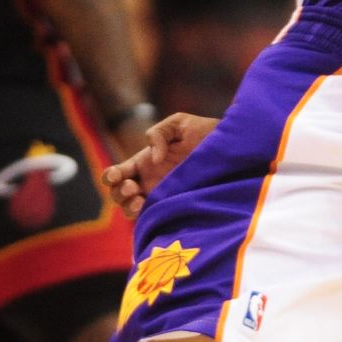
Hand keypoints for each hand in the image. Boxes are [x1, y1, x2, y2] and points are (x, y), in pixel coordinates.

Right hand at [100, 113, 217, 217]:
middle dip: (118, 192)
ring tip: (139, 199)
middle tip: (132, 187)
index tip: (117, 175)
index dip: (111, 176)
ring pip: (129, 209)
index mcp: (146, 161)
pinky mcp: (173, 207)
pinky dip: (142, 216)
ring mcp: (160, 196)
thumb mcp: (180, 124)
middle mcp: (149, 180)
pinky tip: (147, 208)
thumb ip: (159, 133)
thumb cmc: (206, 134)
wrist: (231, 150)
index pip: (119, 173)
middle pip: (118, 193)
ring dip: (127, 205)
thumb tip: (153, 160)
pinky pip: (151, 218)